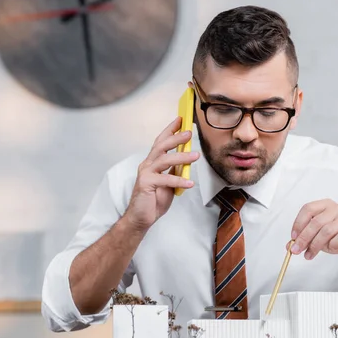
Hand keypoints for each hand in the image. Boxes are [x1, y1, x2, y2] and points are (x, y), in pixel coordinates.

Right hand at [125, 117, 198, 232]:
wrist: (141, 218)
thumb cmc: (153, 200)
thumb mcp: (168, 182)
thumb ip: (174, 170)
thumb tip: (186, 159)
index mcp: (152, 162)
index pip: (161, 141)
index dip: (170, 129)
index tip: (181, 119)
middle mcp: (147, 164)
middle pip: (161, 146)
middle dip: (176, 137)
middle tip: (189, 132)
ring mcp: (145, 173)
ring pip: (164, 159)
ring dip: (181, 156)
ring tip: (196, 156)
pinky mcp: (145, 184)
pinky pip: (164, 179)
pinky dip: (178, 180)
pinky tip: (190, 182)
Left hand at [288, 199, 337, 261]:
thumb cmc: (336, 237)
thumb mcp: (316, 236)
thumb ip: (303, 239)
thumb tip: (290, 245)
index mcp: (324, 205)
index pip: (308, 209)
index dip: (298, 223)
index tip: (293, 236)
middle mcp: (336, 208)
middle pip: (316, 222)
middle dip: (304, 238)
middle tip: (297, 250)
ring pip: (326, 231)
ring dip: (315, 245)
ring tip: (310, 254)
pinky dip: (333, 245)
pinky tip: (331, 248)